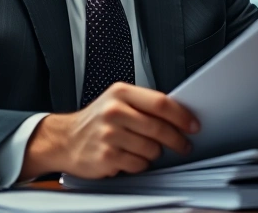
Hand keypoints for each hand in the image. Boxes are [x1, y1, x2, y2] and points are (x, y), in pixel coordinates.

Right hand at [21, 82, 197, 179]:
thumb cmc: (96, 121)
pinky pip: (139, 164)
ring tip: (144, 149)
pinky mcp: (106, 156)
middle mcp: (114, 111)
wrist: (64, 139)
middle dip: (177, 139)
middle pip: (159, 128)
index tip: (193, 125)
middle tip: (183, 144)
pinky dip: (140, 164)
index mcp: (121, 93)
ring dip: (154, 153)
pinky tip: (130, 157)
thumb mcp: (117, 101)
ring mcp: (109, 134)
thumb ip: (144, 105)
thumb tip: (179, 115)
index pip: (161, 103)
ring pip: (151, 149)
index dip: (182, 116)